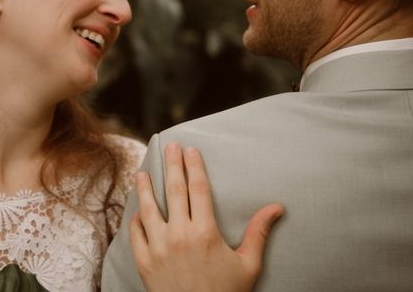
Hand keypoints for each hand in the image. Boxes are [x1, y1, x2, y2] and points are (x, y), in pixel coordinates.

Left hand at [129, 142, 283, 291]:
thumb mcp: (248, 265)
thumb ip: (259, 232)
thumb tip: (277, 206)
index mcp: (205, 232)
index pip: (198, 189)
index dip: (194, 166)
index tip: (190, 150)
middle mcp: (180, 235)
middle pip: (174, 191)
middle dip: (172, 165)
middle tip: (169, 147)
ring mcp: (159, 248)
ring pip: (148, 208)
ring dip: (145, 188)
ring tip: (143, 172)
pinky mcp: (145, 263)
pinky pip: (136, 235)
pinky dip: (135, 221)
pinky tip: (136, 211)